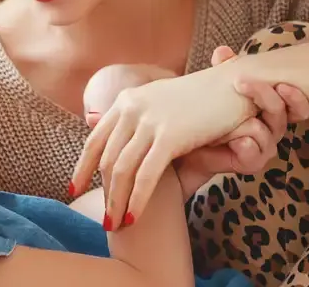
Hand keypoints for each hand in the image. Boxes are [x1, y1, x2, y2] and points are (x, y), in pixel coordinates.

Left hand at [70, 59, 295, 229]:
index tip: (73, 190)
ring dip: (116, 202)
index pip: (95, 140)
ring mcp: (150, 121)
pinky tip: (133, 218)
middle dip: (102, 193)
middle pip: (106, 159)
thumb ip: (134, 116)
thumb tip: (98, 123)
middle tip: (103, 219)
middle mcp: (132, 108)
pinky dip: (137, 200)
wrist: (234, 83)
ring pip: (122, 170)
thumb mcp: (158, 101)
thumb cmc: (202, 96)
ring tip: (115, 226)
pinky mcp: (170, 136)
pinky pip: (146, 176)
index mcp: (127, 100)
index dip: (82, 168)